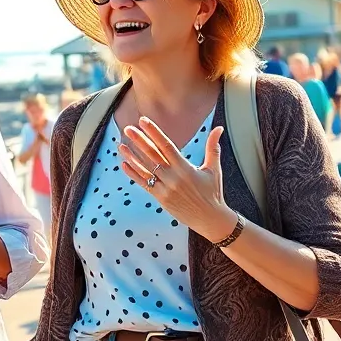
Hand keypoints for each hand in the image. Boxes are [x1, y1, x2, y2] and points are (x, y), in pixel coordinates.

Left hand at [118, 118, 235, 242]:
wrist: (210, 219)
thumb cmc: (213, 193)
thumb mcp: (214, 169)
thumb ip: (213, 147)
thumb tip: (218, 128)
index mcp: (185, 167)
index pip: (166, 146)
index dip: (154, 133)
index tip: (144, 122)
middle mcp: (173, 177)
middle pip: (152, 155)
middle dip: (140, 141)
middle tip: (128, 129)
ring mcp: (165, 188)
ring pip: (145, 169)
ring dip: (132, 157)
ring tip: (121, 145)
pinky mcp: (160, 198)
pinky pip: (144, 184)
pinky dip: (133, 174)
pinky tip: (124, 164)